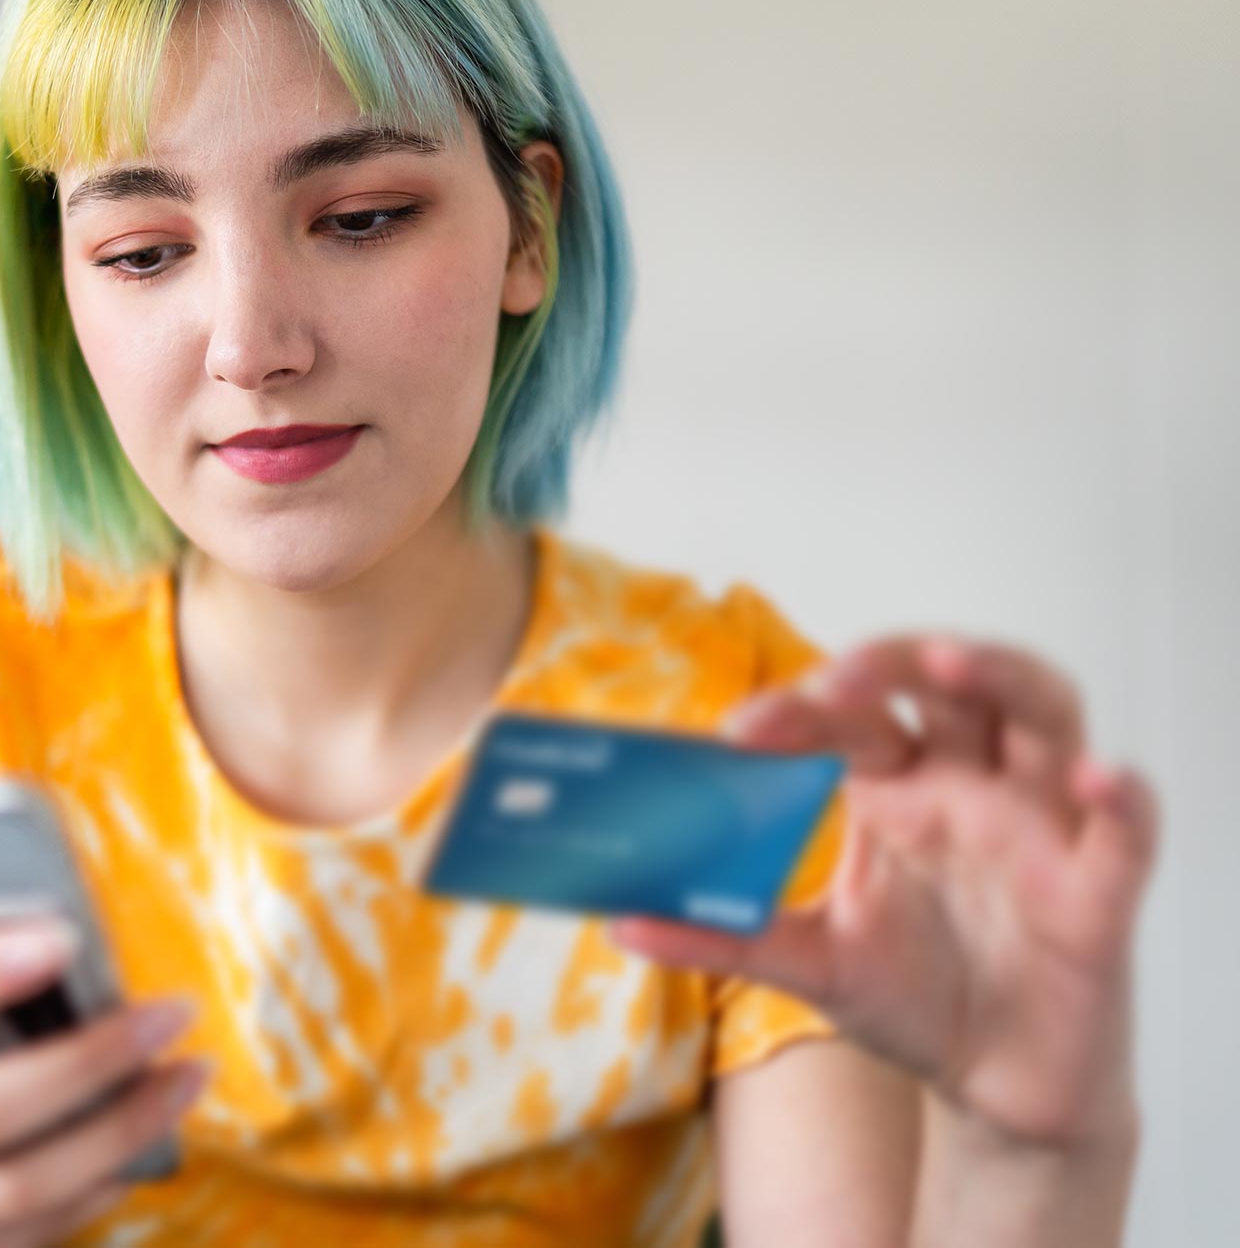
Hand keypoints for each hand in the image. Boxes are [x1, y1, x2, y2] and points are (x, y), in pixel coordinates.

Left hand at [610, 634, 1159, 1150]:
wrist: (993, 1085)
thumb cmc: (914, 997)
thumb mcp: (809, 966)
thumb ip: (723, 939)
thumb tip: (620, 922)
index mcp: (898, 788)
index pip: (850, 718)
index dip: (799, 709)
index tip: (736, 734)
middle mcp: (972, 785)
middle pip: (946, 684)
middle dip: (888, 663)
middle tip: (830, 684)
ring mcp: (1041, 825)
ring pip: (1044, 711)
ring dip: (1000, 675)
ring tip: (950, 663)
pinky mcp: (1100, 887)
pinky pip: (1127, 826)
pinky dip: (1120, 794)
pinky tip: (1093, 779)